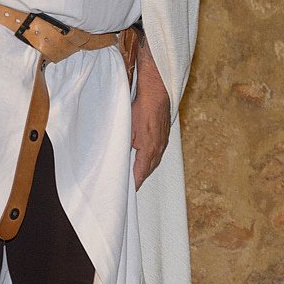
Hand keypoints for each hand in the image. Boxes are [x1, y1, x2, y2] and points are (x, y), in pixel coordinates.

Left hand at [130, 40, 170, 189]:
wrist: (157, 92)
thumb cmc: (141, 109)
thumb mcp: (126, 130)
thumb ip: (124, 147)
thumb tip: (119, 160)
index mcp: (149, 150)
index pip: (141, 174)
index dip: (134, 183)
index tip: (127, 192)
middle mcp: (159, 149)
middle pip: (149, 170)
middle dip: (140, 178)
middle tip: (130, 185)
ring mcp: (163, 142)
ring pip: (154, 161)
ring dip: (145, 168)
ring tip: (136, 174)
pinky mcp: (164, 135)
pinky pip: (157, 152)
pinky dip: (150, 158)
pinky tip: (145, 156)